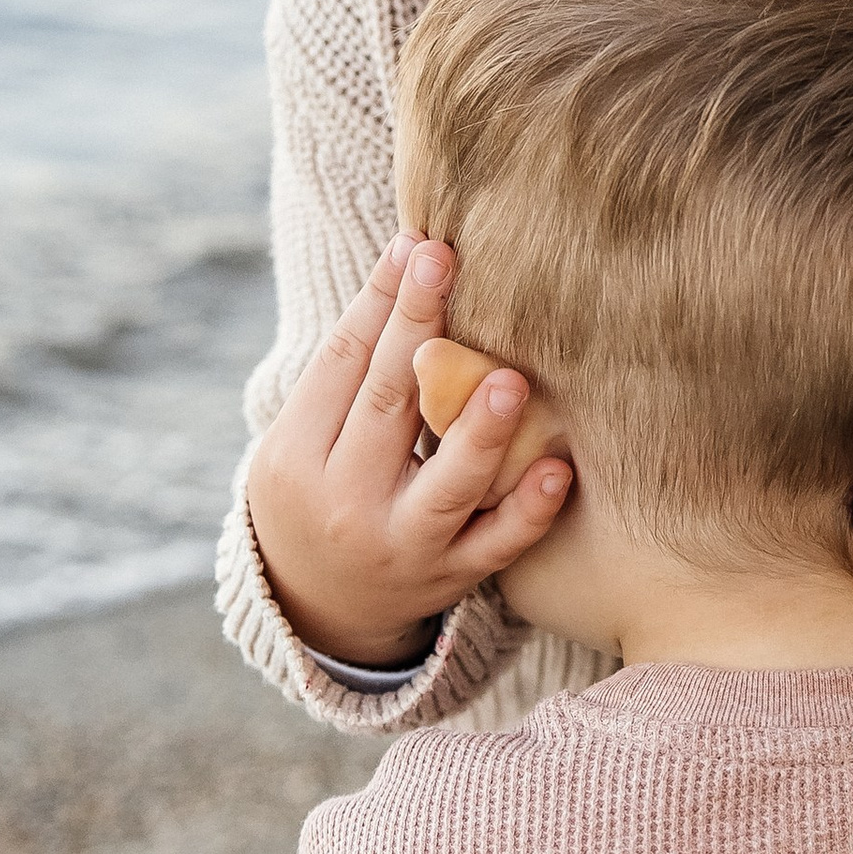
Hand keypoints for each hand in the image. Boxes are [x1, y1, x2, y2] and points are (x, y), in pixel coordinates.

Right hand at [245, 238, 569, 666]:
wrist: (314, 607)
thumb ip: (352, 362)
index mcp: (295, 457)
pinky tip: (557, 471)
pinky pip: (494, 547)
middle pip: (387, 406)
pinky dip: (526, 512)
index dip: (380, 302)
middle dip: (418, 330)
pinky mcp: (449, 577)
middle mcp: (345, 502)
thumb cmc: (317, 487)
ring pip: (445, 486)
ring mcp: (401, 545)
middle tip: (448, 266)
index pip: (342, 366)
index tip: (419, 246)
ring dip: (481, 432)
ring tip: (511, 382)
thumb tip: (411, 251)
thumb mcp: (303, 434)